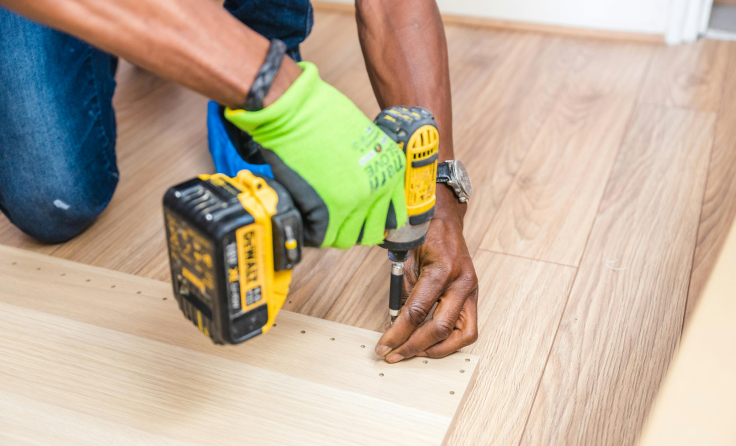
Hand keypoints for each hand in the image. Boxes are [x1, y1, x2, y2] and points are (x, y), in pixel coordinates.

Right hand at [225, 62, 406, 248]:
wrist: (295, 110)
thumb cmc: (322, 115)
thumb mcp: (363, 137)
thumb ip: (369, 165)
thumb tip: (361, 185)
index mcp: (391, 170)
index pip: (393, 213)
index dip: (376, 218)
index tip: (363, 218)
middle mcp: (378, 189)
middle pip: (371, 231)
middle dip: (354, 227)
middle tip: (337, 219)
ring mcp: (354, 202)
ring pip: (346, 238)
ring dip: (332, 231)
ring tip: (319, 216)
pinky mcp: (327, 211)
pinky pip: (321, 237)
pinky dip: (311, 230)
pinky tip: (306, 214)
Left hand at [375, 185, 478, 361]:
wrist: (444, 217)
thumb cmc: (424, 234)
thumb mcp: (405, 260)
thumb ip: (403, 294)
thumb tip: (394, 325)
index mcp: (442, 269)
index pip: (417, 312)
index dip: (397, 333)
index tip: (383, 346)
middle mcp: (462, 281)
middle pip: (440, 328)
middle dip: (414, 346)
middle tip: (394, 355)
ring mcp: (472, 290)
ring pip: (462, 334)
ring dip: (436, 349)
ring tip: (413, 352)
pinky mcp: (473, 296)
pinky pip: (467, 328)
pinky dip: (449, 340)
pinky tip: (430, 343)